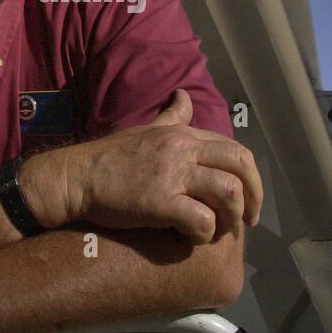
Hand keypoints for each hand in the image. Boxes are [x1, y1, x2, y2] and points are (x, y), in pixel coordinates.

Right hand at [23, 89, 262, 243]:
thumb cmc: (110, 158)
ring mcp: (173, 174)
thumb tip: (184, 95)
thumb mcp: (146, 129)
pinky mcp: (161, 202)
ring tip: (218, 230)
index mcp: (184, 134)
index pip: (235, 149)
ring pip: (229, 192)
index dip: (250, 177)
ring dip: (231, 216)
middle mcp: (183, 150)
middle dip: (255, 196)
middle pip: (241, 165)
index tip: (248, 200)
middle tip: (249, 221)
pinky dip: (205, 233)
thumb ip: (172, 117)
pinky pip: (201, 219)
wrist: (76, 177)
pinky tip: (193, 237)